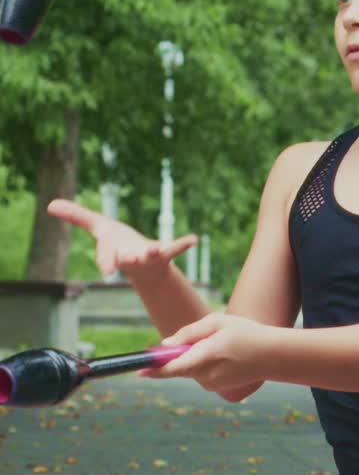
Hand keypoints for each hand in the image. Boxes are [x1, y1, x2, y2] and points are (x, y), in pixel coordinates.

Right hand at [47, 199, 197, 279]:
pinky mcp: (165, 254)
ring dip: (153, 252)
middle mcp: (131, 257)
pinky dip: (183, 244)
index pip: (107, 256)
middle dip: (128, 258)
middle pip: (128, 259)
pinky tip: (194, 240)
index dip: (106, 261)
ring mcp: (149, 256)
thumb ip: (76, 216)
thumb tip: (49, 204)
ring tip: (157, 248)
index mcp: (114, 252)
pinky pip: (175, 249)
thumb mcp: (97, 227)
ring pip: (150, 255)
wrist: (144, 266)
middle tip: (129, 259)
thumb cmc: (118, 244)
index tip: (107, 270)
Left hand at [140, 313, 270, 395]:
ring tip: (220, 344)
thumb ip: (189, 333)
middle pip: (178, 365)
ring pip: (189, 368)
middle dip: (179, 352)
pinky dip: (203, 362)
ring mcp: (211, 384)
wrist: (273, 356)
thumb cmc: (246, 333)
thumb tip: (165, 344)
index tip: (138, 369)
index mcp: (206, 357)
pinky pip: (199, 372)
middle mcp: (206, 376)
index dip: (154, 368)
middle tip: (204, 337)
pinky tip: (224, 354)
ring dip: (194, 356)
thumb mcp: (217, 322)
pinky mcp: (216, 387)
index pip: (173, 367)